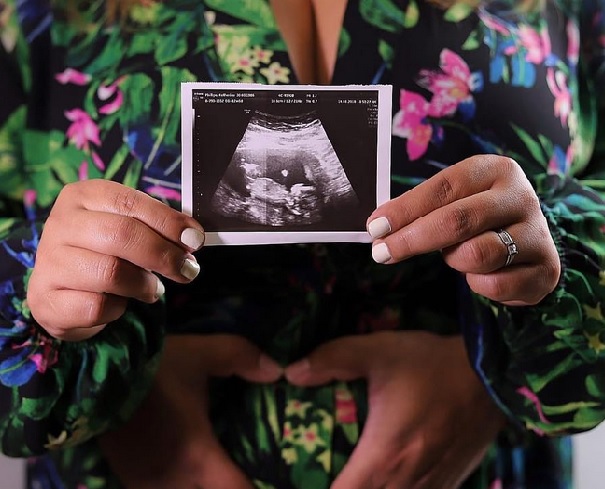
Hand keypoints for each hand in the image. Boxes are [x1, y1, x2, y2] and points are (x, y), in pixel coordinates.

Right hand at [27, 180, 205, 339]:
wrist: (64, 290)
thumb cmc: (106, 251)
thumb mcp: (129, 227)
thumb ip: (158, 227)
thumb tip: (191, 238)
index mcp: (82, 196)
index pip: (130, 202)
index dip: (168, 222)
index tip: (195, 240)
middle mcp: (61, 224)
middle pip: (122, 235)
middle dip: (164, 255)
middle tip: (188, 270)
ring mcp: (49, 262)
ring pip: (111, 273)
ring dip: (144, 284)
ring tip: (152, 288)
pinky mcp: (46, 299)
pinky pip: (96, 307)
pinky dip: (118, 309)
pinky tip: (120, 303)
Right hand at [99, 334, 282, 488]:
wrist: (92, 373)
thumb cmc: (152, 366)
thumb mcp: (202, 353)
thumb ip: (242, 359)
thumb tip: (277, 372)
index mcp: (196, 455)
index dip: (260, 487)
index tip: (273, 476)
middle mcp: (172, 481)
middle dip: (231, 486)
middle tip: (246, 467)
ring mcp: (147, 486)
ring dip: (206, 486)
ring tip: (220, 470)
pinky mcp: (130, 481)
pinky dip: (186, 486)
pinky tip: (194, 471)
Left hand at [286, 331, 506, 488]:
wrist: (492, 373)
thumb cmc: (431, 363)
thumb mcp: (378, 351)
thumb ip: (332, 359)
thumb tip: (292, 373)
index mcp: (384, 456)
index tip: (304, 478)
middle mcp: (408, 482)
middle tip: (326, 472)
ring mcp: (434, 486)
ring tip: (358, 475)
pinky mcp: (452, 482)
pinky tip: (389, 477)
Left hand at [366, 155, 559, 305]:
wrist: (530, 242)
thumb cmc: (479, 218)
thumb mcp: (451, 202)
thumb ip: (418, 209)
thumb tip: (378, 226)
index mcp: (495, 170)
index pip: (444, 187)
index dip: (406, 209)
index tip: (375, 228)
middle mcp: (521, 197)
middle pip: (458, 221)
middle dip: (412, 240)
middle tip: (382, 253)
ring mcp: (537, 233)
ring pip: (476, 254)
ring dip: (454, 261)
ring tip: (456, 255)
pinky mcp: (545, 268)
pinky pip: (495, 285)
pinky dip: (476, 285)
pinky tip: (479, 274)